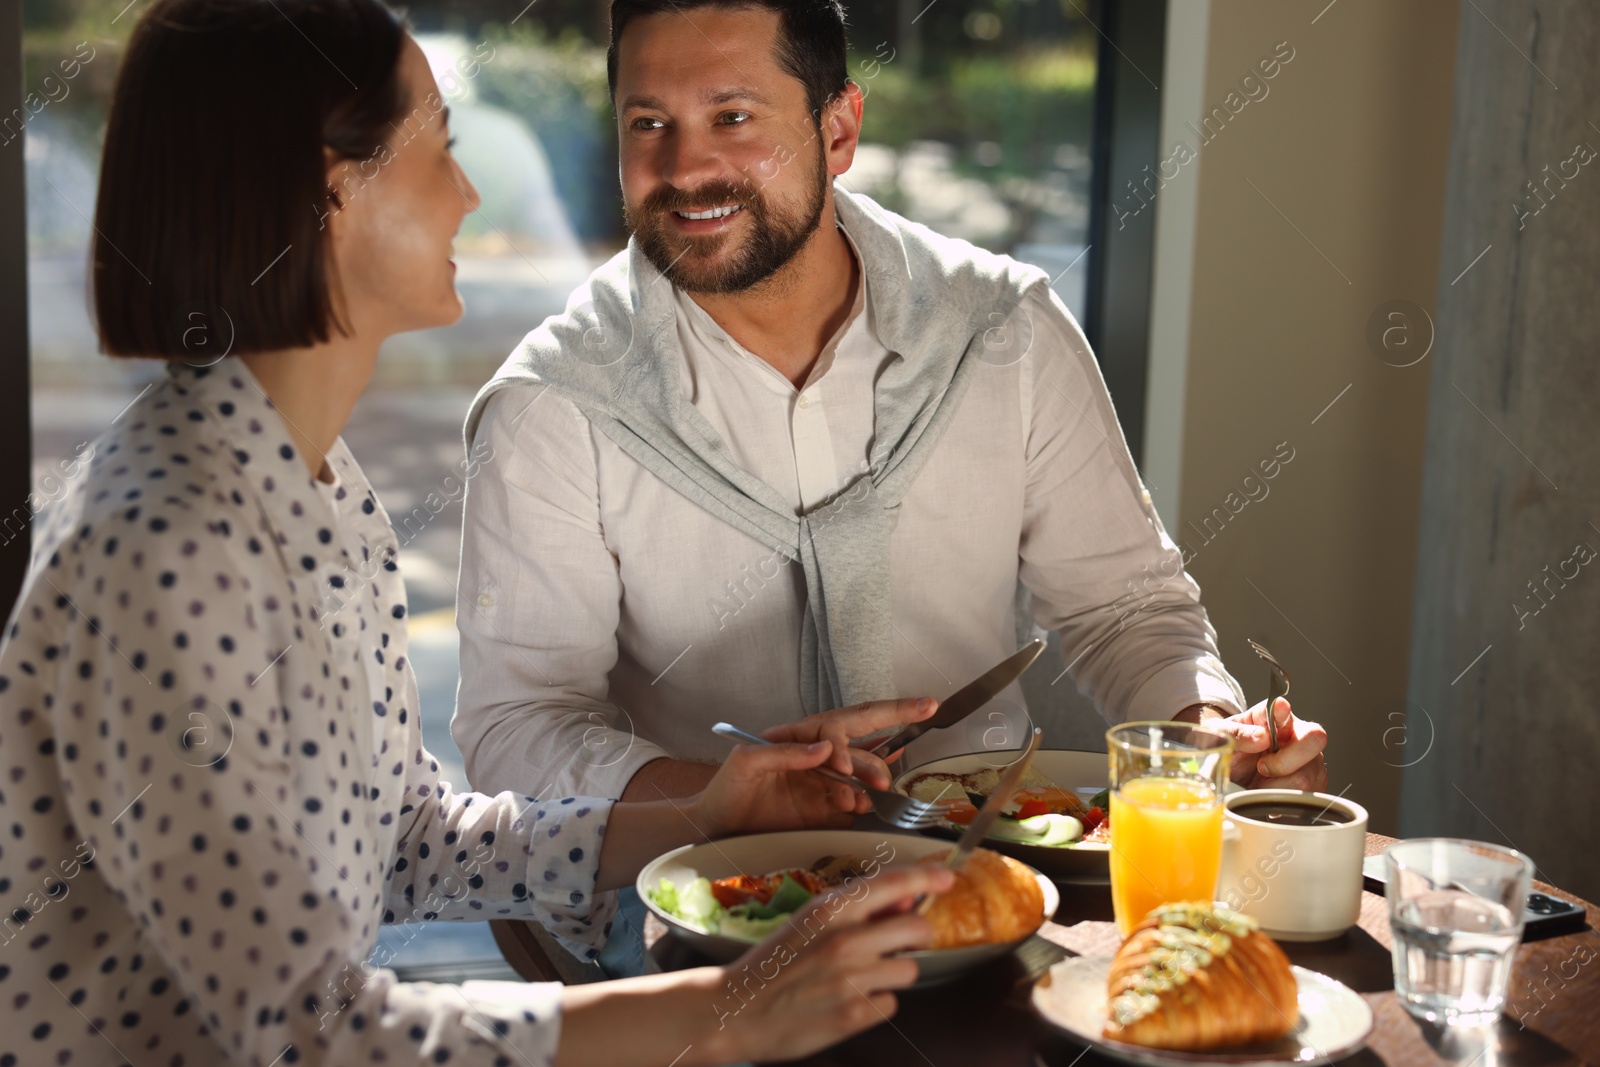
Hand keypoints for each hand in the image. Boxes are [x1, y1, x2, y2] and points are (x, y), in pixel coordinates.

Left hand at [691, 697, 936, 836]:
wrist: (717, 829)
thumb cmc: (726, 789)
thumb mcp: (745, 762)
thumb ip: (784, 752)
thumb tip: (827, 746)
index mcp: (800, 736)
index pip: (838, 724)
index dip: (848, 742)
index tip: (842, 767)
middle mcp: (819, 754)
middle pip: (865, 729)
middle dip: (898, 715)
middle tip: (925, 711)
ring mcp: (826, 781)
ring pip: (867, 769)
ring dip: (876, 775)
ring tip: (875, 791)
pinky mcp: (827, 810)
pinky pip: (858, 801)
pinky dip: (864, 802)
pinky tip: (857, 806)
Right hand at [704, 863, 956, 1063]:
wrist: (735, 1009)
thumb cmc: (773, 962)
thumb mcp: (809, 921)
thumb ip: (857, 909)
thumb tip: (906, 898)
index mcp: (831, 908)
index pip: (893, 883)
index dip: (928, 876)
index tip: (948, 876)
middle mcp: (846, 940)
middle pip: (918, 929)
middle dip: (916, 935)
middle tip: (898, 943)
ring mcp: (852, 979)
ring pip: (909, 970)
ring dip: (892, 974)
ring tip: (857, 978)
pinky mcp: (854, 1015)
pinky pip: (891, 1003)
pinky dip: (876, 1004)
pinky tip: (848, 1001)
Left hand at [1197, 697, 1327, 789]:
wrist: (1237, 770)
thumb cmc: (1233, 747)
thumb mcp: (1223, 737)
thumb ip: (1237, 734)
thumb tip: (1260, 736)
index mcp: (1273, 716)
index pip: (1282, 709)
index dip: (1283, 710)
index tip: (1279, 709)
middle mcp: (1297, 733)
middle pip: (1313, 740)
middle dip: (1284, 762)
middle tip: (1262, 767)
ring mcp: (1310, 757)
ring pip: (1308, 775)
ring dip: (1278, 785)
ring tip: (1262, 781)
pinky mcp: (1314, 779)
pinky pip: (1308, 793)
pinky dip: (1284, 797)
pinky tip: (1272, 789)